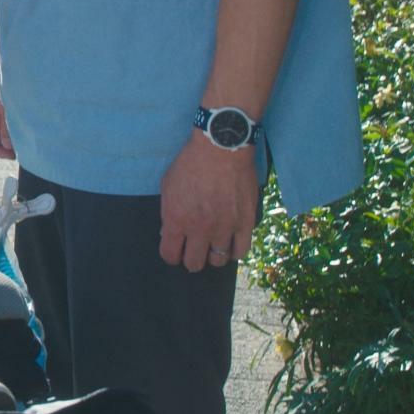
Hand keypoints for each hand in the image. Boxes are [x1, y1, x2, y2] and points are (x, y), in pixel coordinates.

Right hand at [0, 56, 15, 158]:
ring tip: (24, 136)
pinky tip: (24, 124)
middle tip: (21, 148)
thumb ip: (7, 128)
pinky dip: (11, 124)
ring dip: (8, 133)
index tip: (12, 154)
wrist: (17, 57)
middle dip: (3, 143)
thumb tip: (8, 147)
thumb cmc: (9, 79)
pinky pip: (2, 117)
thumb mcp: (8, 107)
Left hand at [158, 132, 258, 271]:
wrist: (220, 149)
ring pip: (219, 261)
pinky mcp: (245, 223)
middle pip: (194, 264)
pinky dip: (235, 251)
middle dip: (191, 259)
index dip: (171, 255)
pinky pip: (241, 251)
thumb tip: (169, 233)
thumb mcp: (168, 186)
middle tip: (194, 249)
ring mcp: (224, 228)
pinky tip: (230, 242)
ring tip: (213, 244)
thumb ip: (168, 213)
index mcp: (177, 221)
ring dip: (214, 255)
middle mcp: (200, 229)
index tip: (175, 250)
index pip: (170, 255)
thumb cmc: (190, 164)